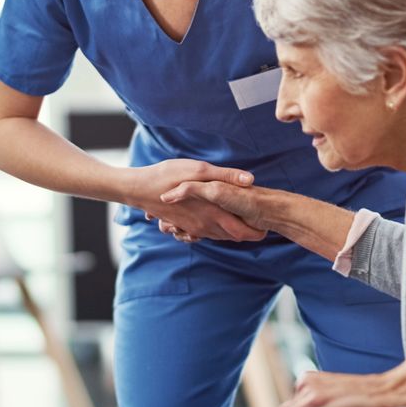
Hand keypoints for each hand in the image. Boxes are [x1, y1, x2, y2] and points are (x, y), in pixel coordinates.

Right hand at [127, 159, 265, 241]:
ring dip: (232, 232)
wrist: (138, 189)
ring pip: (219, 236)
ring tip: (246, 224)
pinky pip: (205, 235)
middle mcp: (204, 225)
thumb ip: (226, 176)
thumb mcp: (199, 169)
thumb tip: (250, 179)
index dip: (256, 232)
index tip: (267, 227)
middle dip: (248, 233)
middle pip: (233, 237)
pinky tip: (219, 221)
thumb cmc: (168, 176)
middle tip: (261, 226)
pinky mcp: (185, 226)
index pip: (241, 231)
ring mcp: (194, 228)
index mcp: (213, 212)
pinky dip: (216, 232)